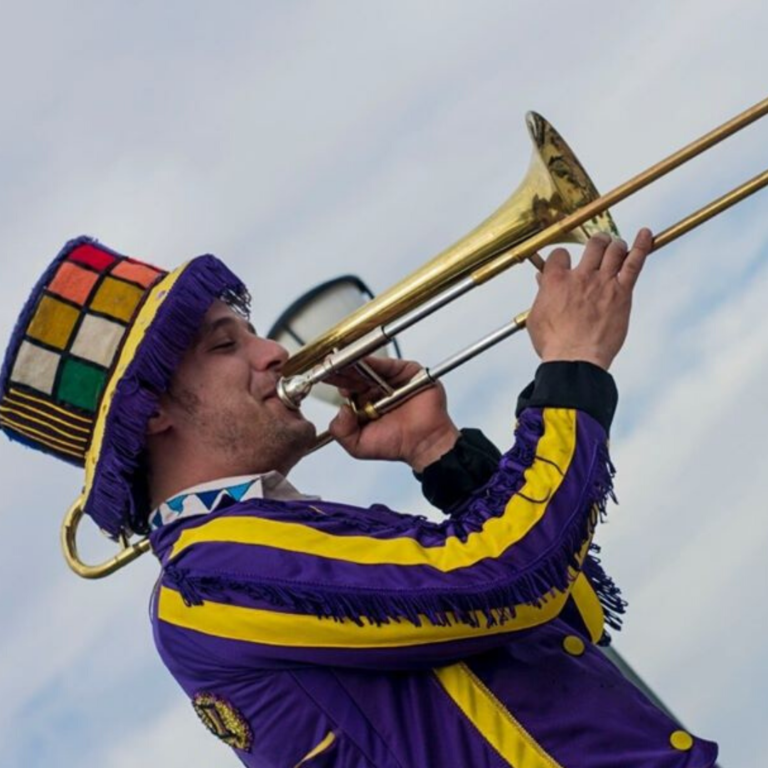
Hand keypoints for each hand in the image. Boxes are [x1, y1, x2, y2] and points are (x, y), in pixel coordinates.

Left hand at [327, 356, 459, 471]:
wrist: (423, 443)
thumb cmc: (397, 444)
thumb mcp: (358, 445)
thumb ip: (342, 431)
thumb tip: (340, 409)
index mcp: (365, 403)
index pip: (347, 387)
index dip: (335, 381)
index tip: (321, 376)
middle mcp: (377, 390)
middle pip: (355, 374)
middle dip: (340, 370)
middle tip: (326, 365)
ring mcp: (392, 380)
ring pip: (369, 367)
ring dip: (353, 364)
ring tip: (339, 362)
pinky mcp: (408, 372)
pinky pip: (389, 364)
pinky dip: (375, 362)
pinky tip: (360, 361)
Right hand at [526, 229, 652, 369]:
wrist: (575, 359)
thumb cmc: (554, 343)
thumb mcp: (537, 316)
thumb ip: (541, 294)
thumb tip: (541, 280)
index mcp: (556, 280)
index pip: (559, 254)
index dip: (562, 258)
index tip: (564, 264)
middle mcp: (581, 276)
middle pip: (592, 244)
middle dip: (596, 242)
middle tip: (598, 246)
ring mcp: (603, 282)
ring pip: (613, 249)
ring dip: (615, 244)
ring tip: (615, 247)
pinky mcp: (622, 293)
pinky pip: (634, 262)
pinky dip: (641, 245)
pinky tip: (645, 234)